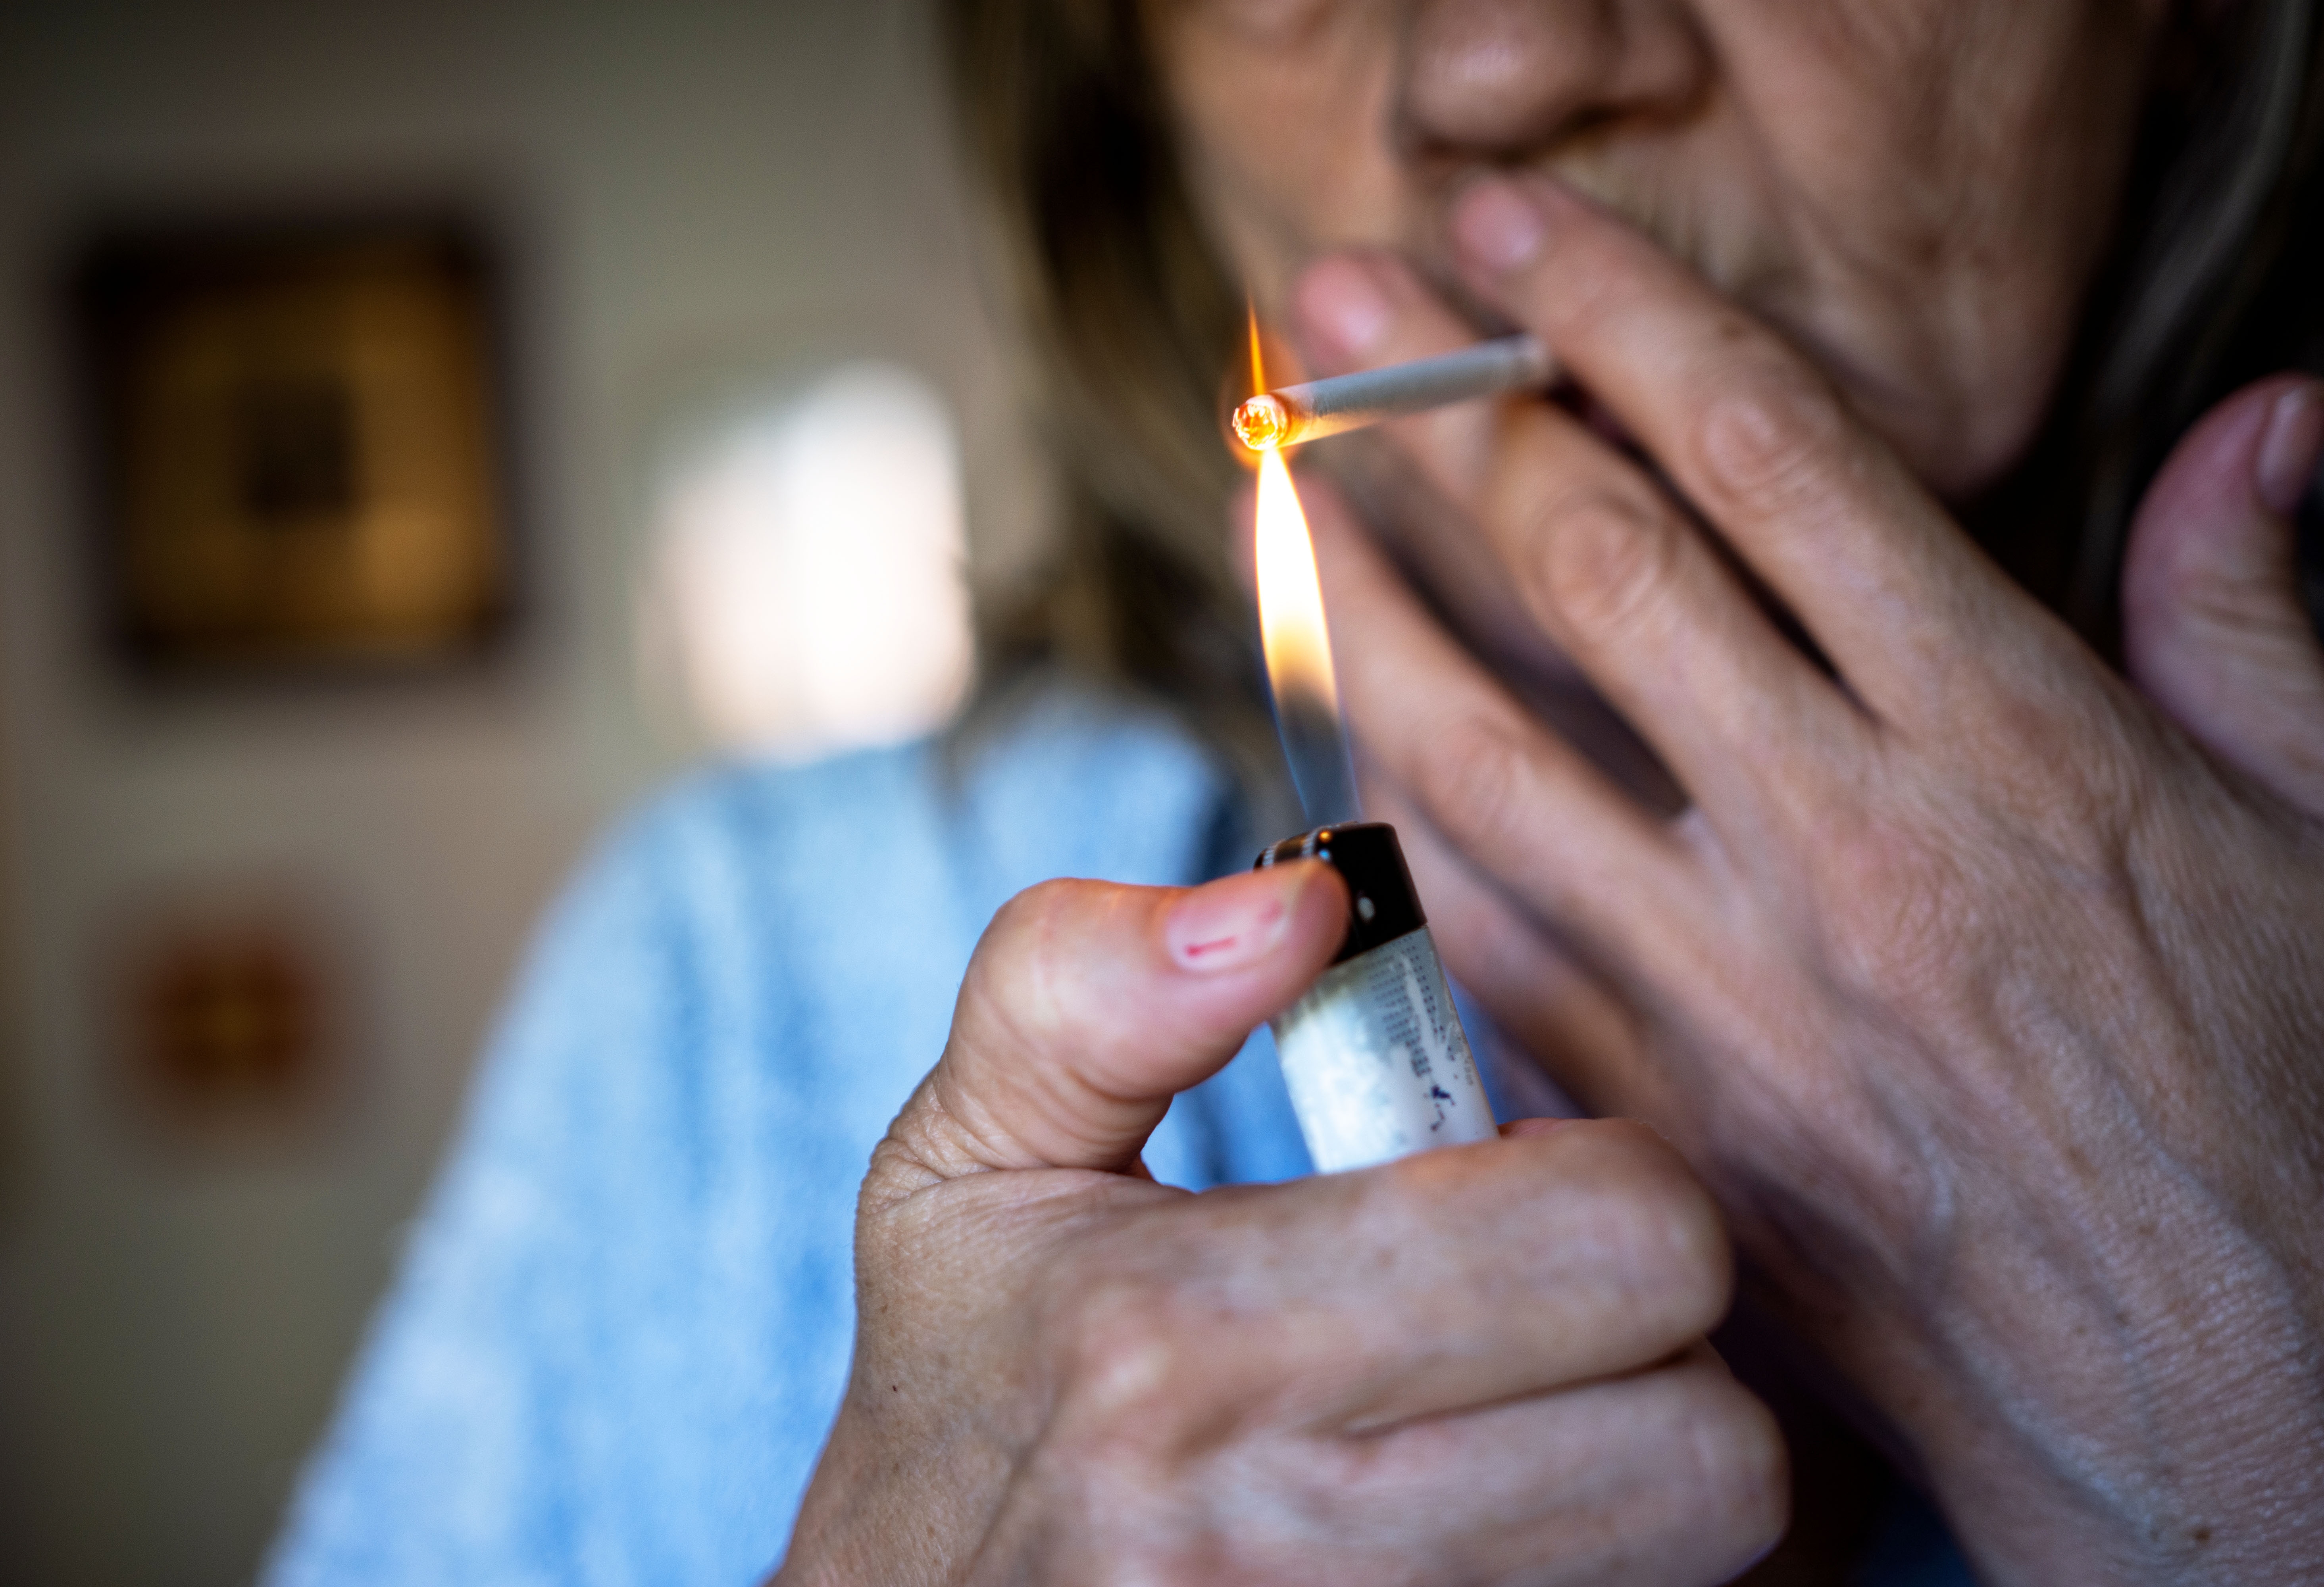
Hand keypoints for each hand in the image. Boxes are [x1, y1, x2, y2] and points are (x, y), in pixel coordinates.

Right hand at [774, 862, 1785, 1585]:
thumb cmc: (968, 1388)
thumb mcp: (963, 1161)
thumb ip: (1087, 987)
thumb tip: (1297, 907)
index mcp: (1181, 1345)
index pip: (1620, 1248)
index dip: (1611, 1186)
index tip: (1517, 1187)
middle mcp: (1282, 1540)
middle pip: (1711, 1447)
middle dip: (1655, 1353)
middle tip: (1542, 1320)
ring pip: (1705, 1567)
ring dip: (1642, 1480)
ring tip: (1508, 1425)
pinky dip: (1601, 1571)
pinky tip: (1488, 1523)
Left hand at [1287, 173, 2323, 1582]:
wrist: (2227, 1410)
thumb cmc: (2279, 1117)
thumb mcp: (2316, 846)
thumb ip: (2252, 624)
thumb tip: (2263, 422)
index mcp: (2013, 746)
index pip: (1772, 460)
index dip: (1624, 314)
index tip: (1512, 229)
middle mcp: (1846, 849)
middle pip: (1593, 566)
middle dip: (1449, 409)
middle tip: (1341, 300)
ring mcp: (1730, 992)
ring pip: (1480, 747)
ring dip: (1363, 600)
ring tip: (1278, 493)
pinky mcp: (1658, 1114)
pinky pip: (1479, 936)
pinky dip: (1397, 823)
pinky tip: (1340, 734)